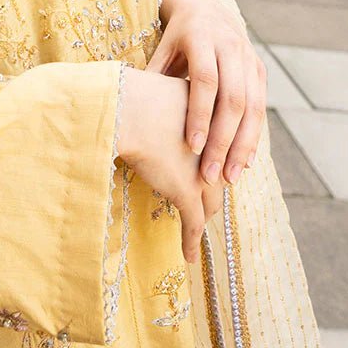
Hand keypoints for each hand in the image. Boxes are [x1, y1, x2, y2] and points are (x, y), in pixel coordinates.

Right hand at [116, 67, 224, 262]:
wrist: (129, 108)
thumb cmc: (133, 94)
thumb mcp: (161, 90)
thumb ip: (167, 97)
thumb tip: (149, 91)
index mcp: (211, 120)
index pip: (218, 144)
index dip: (213, 160)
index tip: (207, 170)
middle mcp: (214, 147)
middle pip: (218, 176)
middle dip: (213, 190)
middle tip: (206, 201)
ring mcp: (203, 172)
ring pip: (209, 203)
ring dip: (204, 216)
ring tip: (198, 229)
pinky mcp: (188, 193)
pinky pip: (194, 224)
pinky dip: (191, 242)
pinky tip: (190, 257)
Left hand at [146, 0, 266, 188]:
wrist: (207, 9)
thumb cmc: (176, 37)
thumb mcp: (162, 49)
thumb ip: (154, 77)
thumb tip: (131, 111)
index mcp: (201, 38)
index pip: (204, 80)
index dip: (200, 114)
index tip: (193, 147)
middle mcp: (230, 46)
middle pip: (232, 98)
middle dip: (223, 140)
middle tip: (211, 175)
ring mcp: (249, 57)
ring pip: (252, 106)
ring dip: (242, 145)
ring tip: (230, 177)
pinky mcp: (259, 69)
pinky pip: (261, 107)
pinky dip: (254, 136)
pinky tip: (244, 162)